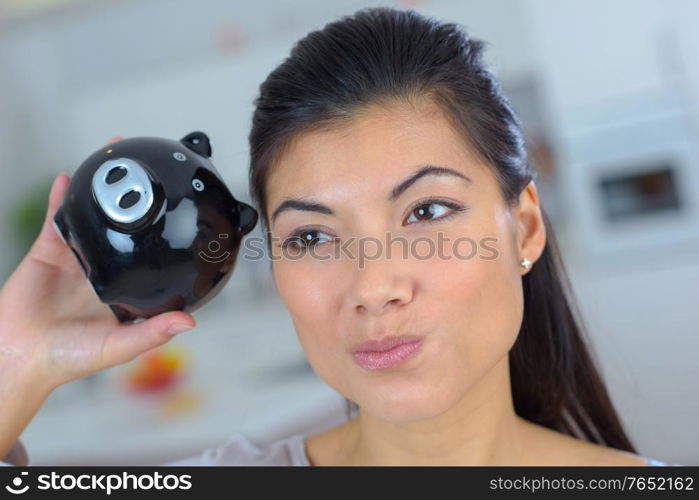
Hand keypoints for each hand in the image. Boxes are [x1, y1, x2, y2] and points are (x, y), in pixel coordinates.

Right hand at [0, 138, 195, 390]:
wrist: (18, 358)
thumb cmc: (69, 358)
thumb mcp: (118, 346)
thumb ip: (152, 332)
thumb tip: (190, 321)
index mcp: (124, 287)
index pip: (152, 256)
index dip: (166, 234)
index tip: (183, 212)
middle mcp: (104, 269)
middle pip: (126, 227)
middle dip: (138, 198)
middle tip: (155, 169)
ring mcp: (76, 258)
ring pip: (92, 217)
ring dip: (101, 188)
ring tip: (115, 155)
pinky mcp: (47, 252)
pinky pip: (56, 220)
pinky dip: (61, 199)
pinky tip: (67, 178)